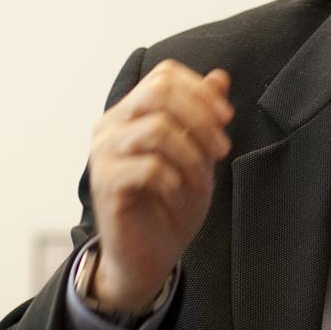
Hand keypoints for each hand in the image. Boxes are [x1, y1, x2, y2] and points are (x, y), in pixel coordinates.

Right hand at [88, 60, 232, 311]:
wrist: (151, 253)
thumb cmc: (172, 201)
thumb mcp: (199, 153)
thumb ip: (204, 115)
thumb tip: (220, 77)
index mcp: (132, 112)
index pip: (164, 75)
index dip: (201, 91)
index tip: (226, 118)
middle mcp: (111, 126)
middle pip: (159, 93)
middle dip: (201, 118)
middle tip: (222, 149)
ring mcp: (104, 154)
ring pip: (157, 129)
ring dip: (192, 155)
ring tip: (201, 179)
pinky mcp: (106, 184)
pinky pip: (149, 168)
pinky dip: (176, 181)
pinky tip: (179, 195)